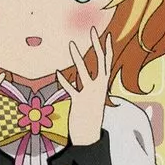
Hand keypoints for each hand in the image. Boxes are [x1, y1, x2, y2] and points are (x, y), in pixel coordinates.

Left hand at [56, 26, 112, 145]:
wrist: (89, 135)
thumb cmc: (89, 115)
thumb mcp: (92, 98)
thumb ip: (88, 86)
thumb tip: (79, 76)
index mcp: (103, 85)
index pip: (107, 62)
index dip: (107, 48)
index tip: (105, 34)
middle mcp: (99, 87)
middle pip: (100, 61)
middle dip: (96, 45)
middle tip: (93, 30)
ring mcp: (89, 94)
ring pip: (83, 72)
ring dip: (77, 58)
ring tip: (71, 44)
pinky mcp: (78, 102)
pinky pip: (71, 89)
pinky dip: (64, 81)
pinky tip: (57, 72)